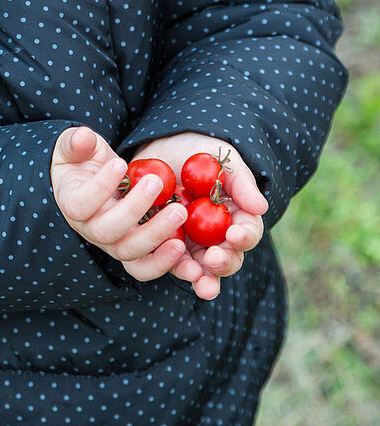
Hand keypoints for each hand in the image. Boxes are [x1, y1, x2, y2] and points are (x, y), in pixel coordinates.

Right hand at [51, 126, 187, 281]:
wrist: (93, 179)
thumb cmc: (82, 159)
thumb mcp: (74, 145)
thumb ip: (75, 142)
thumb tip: (82, 137)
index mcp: (71, 203)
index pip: (80, 204)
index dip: (100, 187)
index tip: (120, 163)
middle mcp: (89, 229)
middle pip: (107, 232)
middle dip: (133, 209)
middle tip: (156, 183)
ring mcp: (111, 243)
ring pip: (128, 251)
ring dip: (155, 234)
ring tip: (179, 211)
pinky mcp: (132, 250)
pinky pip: (143, 266)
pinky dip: (161, 261)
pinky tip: (180, 244)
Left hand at [131, 133, 267, 299]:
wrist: (165, 148)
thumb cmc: (201, 154)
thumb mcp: (223, 163)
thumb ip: (240, 184)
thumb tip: (261, 207)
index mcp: (237, 220)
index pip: (247, 234)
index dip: (244, 237)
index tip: (235, 234)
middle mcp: (217, 239)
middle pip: (226, 260)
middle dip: (222, 264)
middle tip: (214, 259)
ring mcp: (191, 245)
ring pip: (199, 269)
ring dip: (199, 276)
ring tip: (195, 276)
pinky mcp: (165, 244)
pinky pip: (167, 260)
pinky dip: (168, 263)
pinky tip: (166, 259)